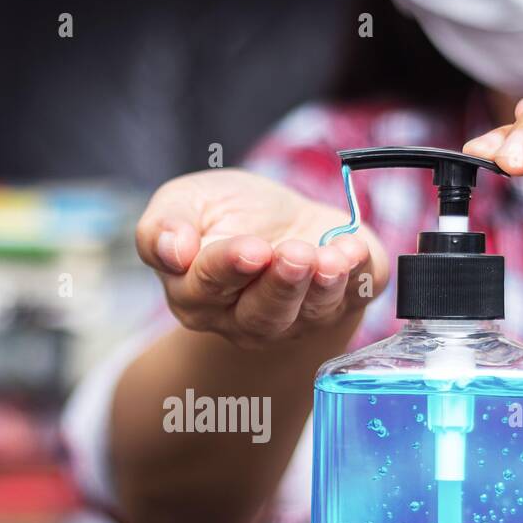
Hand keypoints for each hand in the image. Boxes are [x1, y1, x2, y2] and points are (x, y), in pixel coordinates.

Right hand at [135, 169, 388, 349]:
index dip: (229, 267)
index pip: (209, 286)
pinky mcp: (338, 305)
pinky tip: (355, 252)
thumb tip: (172, 250)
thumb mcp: (184, 202)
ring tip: (330, 259)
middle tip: (295, 255)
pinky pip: (351, 299)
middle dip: (281, 285)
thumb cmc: (225, 214)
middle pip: (262, 315)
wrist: (282, 221)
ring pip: (307, 315)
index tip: (251, 249)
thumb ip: (164, 225)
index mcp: (197, 294)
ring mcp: (295, 320)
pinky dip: (358, 278)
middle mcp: (244, 319)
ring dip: (321, 287)